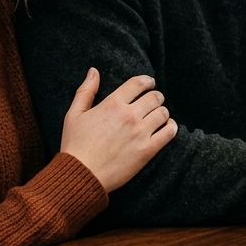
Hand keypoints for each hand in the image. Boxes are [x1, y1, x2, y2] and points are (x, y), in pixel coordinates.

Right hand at [60, 70, 176, 190]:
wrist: (81, 174)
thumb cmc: (75, 145)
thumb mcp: (74, 114)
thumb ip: (86, 91)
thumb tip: (93, 71)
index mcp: (112, 104)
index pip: (138, 83)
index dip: (147, 81)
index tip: (150, 83)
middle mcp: (129, 115)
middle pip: (155, 97)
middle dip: (156, 97)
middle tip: (154, 101)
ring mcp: (140, 133)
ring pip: (163, 113)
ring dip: (162, 112)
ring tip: (158, 116)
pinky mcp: (147, 150)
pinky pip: (169, 133)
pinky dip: (171, 128)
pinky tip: (167, 128)